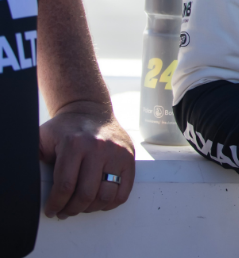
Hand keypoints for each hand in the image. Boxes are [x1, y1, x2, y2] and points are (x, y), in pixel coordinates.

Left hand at [38, 101, 135, 218]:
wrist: (90, 111)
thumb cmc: (64, 128)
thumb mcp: (44, 137)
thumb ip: (34, 156)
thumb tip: (24, 180)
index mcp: (75, 144)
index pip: (65, 186)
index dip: (56, 204)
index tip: (52, 210)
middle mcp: (99, 148)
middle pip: (86, 194)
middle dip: (72, 209)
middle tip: (65, 211)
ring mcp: (117, 153)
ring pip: (105, 196)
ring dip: (91, 208)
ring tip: (81, 207)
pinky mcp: (129, 158)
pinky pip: (123, 191)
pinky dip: (110, 203)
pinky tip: (98, 202)